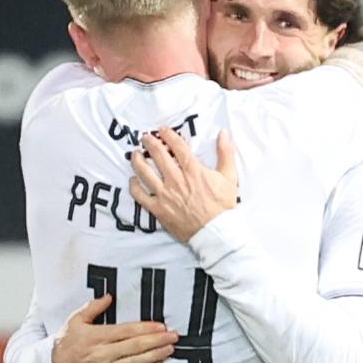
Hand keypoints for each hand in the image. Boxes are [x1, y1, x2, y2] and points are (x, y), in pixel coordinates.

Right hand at [52, 294, 177, 362]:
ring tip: (170, 348)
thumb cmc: (66, 344)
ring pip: (136, 362)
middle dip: (157, 341)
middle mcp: (101, 354)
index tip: (161, 326)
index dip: (146, 329)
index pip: (126, 332)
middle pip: (135, 347)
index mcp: (95, 337)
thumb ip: (93, 308)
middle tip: (173, 336)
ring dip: (155, 355)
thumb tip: (109, 297)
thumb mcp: (74, 321)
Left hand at [130, 126, 239, 243]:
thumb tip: (224, 132)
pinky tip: (133, 181)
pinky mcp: (158, 209)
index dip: (168, 135)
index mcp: (193, 170)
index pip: (177, 146)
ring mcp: (165, 194)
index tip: (162, 130)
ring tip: (135, 154)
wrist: (216, 232)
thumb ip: (226, 153)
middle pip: (157, 154)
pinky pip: (140, 195)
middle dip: (149, 142)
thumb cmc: (223, 206)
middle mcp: (176, 179)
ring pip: (144, 172)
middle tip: (145, 137)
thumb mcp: (229, 177)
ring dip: (137, 160)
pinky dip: (134, 186)